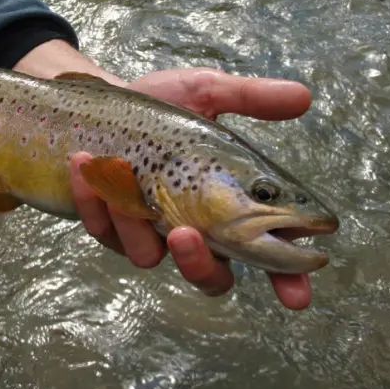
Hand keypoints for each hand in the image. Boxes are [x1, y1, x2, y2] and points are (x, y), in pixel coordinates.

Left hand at [69, 67, 314, 309]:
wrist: (99, 100)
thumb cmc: (160, 106)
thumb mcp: (204, 93)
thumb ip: (249, 98)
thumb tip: (304, 96)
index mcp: (228, 204)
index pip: (267, 252)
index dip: (286, 278)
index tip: (296, 295)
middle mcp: (193, 228)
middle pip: (209, 277)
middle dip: (199, 265)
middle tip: (187, 234)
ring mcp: (148, 233)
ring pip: (147, 256)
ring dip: (132, 219)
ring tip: (120, 170)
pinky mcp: (108, 226)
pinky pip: (104, 231)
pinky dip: (95, 198)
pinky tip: (86, 162)